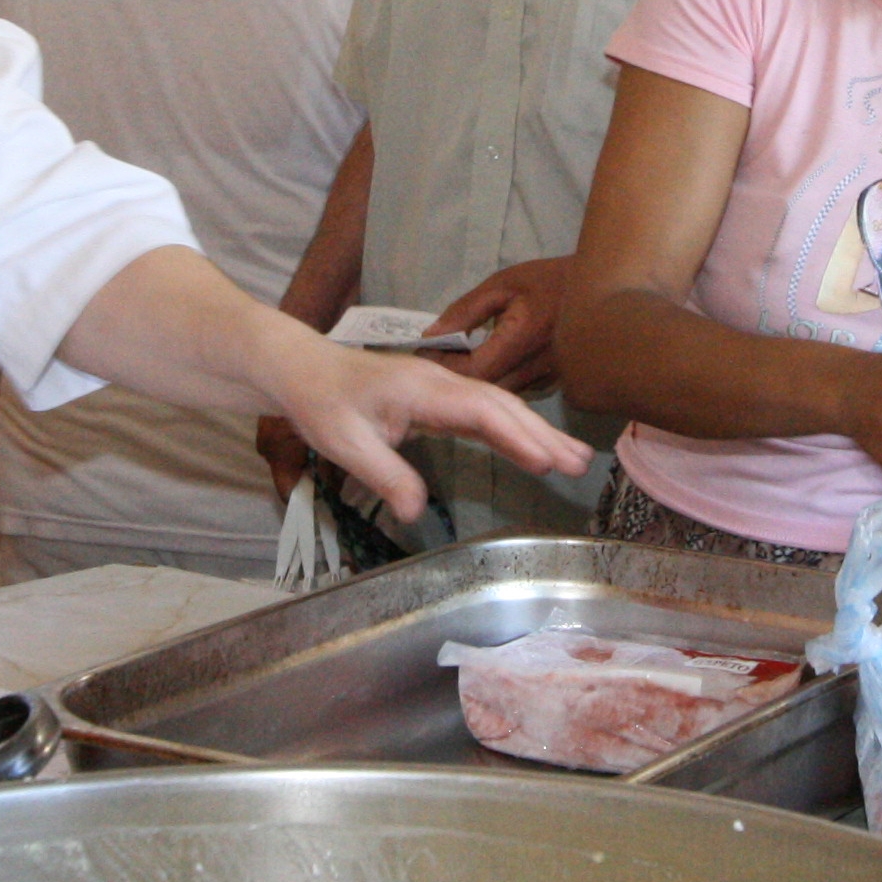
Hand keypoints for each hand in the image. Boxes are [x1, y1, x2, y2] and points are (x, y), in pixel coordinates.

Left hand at [258, 340, 591, 522]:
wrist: (302, 369)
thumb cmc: (321, 402)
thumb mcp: (343, 442)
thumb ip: (383, 474)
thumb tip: (416, 513)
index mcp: (421, 388)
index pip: (479, 411)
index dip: (514, 436)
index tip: (544, 461)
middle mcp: (439, 382)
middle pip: (501, 406)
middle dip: (542, 434)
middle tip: (579, 464)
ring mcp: (441, 388)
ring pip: (498, 407)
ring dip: (536, 431)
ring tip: (575, 458)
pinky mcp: (437, 398)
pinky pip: (484, 412)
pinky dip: (513, 430)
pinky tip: (534, 447)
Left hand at [427, 257, 570, 393]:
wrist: (600, 286)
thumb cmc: (548, 280)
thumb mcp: (502, 285)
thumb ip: (465, 311)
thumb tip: (432, 335)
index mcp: (522, 338)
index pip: (473, 371)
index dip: (445, 367)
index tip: (428, 353)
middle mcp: (538, 366)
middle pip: (484, 390)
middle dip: (457, 377)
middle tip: (439, 358)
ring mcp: (550, 379)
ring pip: (501, 395)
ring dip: (477, 382)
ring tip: (459, 360)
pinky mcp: (557, 384)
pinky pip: (518, 391)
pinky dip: (498, 382)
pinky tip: (488, 365)